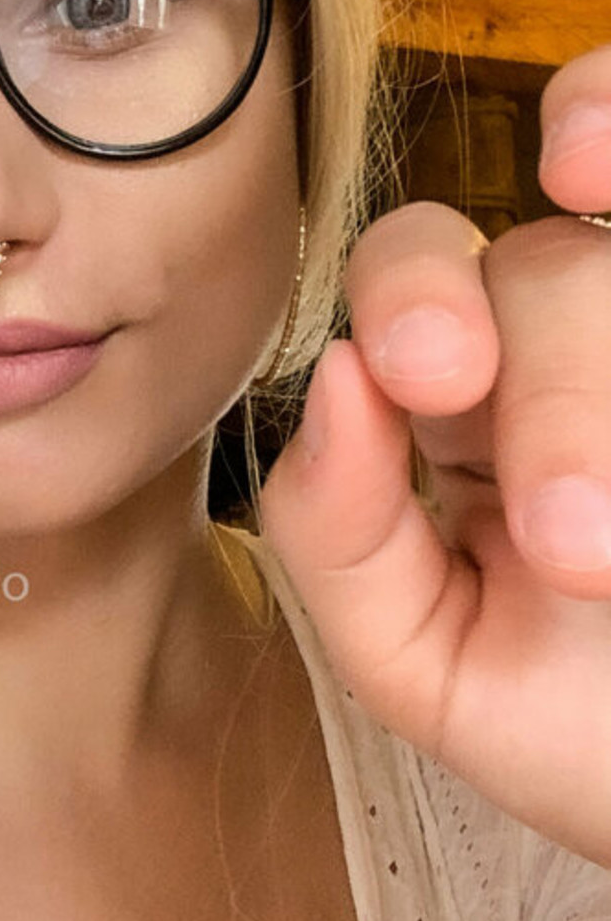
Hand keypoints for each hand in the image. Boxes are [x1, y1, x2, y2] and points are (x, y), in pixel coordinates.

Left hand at [260, 43, 610, 867]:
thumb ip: (344, 538)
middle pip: (541, 270)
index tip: (424, 379)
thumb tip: (336, 377)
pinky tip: (607, 185)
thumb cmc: (589, 736)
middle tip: (573, 540)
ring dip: (600, 382)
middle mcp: (576, 345)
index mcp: (468, 403)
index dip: (414, 294)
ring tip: (602, 555)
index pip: (414, 277)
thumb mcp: (433, 670)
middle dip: (551, 390)